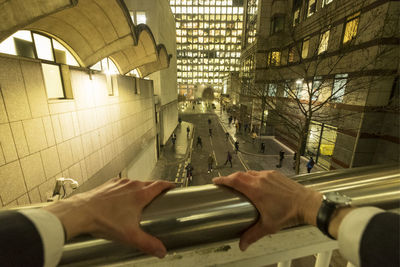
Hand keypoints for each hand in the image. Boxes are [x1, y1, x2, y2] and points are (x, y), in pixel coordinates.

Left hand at [44, 178, 173, 257]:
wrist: (81, 212)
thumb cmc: (103, 221)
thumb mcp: (130, 236)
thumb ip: (148, 244)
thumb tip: (161, 250)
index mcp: (140, 195)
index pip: (160, 185)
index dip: (168, 185)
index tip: (172, 186)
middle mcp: (131, 185)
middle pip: (148, 183)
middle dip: (155, 189)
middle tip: (158, 197)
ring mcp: (119, 184)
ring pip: (135, 183)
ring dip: (139, 189)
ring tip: (139, 201)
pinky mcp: (108, 185)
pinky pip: (122, 185)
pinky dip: (125, 190)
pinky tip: (121, 201)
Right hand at [213, 170, 321, 250]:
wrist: (306, 203)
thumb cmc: (288, 214)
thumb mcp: (268, 226)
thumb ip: (252, 235)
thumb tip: (242, 245)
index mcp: (255, 190)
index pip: (234, 180)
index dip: (223, 179)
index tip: (216, 181)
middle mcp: (260, 179)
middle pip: (240, 175)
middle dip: (230, 178)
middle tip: (225, 183)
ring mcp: (268, 175)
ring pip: (250, 173)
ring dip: (242, 177)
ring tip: (240, 184)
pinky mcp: (276, 175)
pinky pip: (260, 173)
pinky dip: (254, 177)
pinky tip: (256, 184)